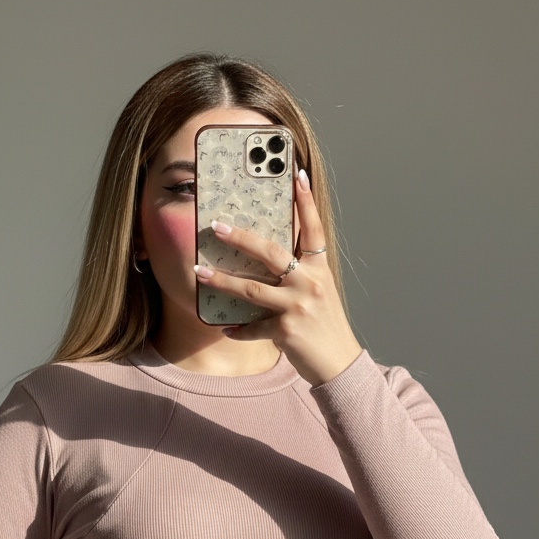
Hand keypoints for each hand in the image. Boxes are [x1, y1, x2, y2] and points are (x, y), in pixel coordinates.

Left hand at [192, 168, 362, 386]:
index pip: (312, 229)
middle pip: (271, 253)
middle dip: (241, 238)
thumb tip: (269, 263)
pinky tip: (227, 329)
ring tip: (199, 273)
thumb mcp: (319, 294)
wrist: (339, 365)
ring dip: (223, 281)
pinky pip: (253, 327)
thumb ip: (300, 276)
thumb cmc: (325, 328)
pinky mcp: (286, 331)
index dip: (305, 202)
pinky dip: (239, 330)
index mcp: (319, 271)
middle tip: (216, 226)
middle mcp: (310, 284)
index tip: (295, 173)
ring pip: (252, 290)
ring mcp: (298, 307)